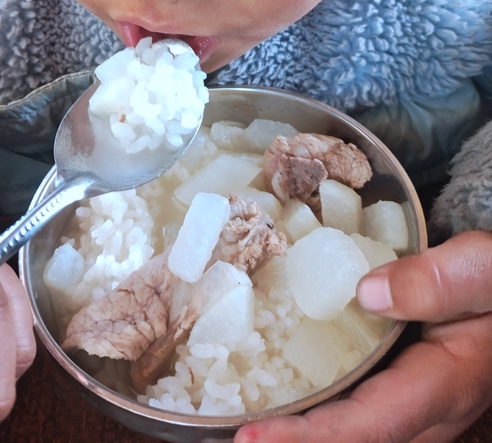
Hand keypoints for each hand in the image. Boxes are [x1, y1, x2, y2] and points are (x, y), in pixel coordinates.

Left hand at [235, 232, 491, 442]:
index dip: (308, 438)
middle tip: (230, 434)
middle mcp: (426, 414)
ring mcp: (413, 410)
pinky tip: (276, 399)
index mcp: (443, 384)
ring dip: (299, 435)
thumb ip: (435, 282)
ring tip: (241, 418)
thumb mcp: (481, 269)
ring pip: (353, 437)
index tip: (251, 439)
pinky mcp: (401, 395)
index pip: (369, 426)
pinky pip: (354, 418)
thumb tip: (365, 293)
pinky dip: (314, 419)